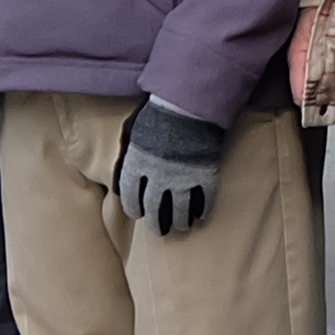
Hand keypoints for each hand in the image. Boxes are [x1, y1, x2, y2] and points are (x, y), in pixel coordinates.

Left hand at [117, 99, 227, 236]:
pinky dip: (203, 211)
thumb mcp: (137, 134)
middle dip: (156, 223)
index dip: (134, 208)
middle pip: (154, 209)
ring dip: (180, 222)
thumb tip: (131, 172)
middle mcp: (157, 177)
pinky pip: (204, 201)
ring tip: (182, 227)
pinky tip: (201, 216)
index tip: (138, 213)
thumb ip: (134, 156)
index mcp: (136, 166)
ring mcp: (182, 179)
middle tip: (159, 229)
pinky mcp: (204, 176)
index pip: (130, 197)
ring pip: (179, 211)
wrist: (189, 104)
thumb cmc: (160, 114)